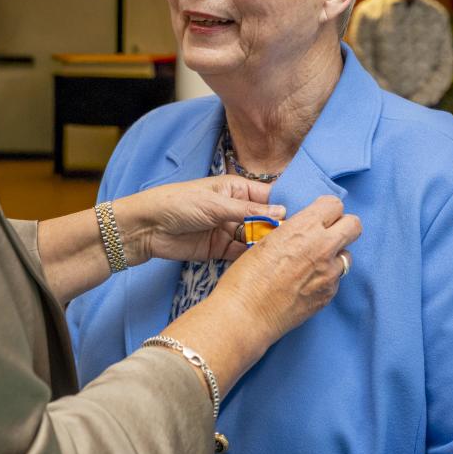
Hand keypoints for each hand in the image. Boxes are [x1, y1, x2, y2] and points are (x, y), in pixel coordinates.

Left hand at [111, 175, 285, 266]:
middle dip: (280, 230)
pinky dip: (252, 258)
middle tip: (301, 242)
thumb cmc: (176, 204)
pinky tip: (267, 264)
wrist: (146, 227)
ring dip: (267, 246)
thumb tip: (282, 213)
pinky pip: (242, 254)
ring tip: (288, 256)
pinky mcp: (220, 249)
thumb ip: (248, 211)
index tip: (306, 219)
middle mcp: (236, 209)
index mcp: (236, 189)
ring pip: (256, 239)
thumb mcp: (214, 204)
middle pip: (266, 220)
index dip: (287, 207)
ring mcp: (228, 229)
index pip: (270, 196)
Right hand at [211, 195, 360, 341]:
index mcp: (303, 228)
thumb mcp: (266, 241)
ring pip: (346, 255)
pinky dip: (325, 278)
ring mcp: (330, 273)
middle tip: (327, 234)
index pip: (334, 205)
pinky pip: (336, 279)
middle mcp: (322, 247)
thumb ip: (292, 233)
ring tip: (310, 265)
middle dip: (343, 227)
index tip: (319, 216)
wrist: (246, 315)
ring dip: (333, 256)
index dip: (327, 210)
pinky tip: (304, 284)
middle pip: (354, 226)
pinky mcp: (329, 295)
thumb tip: (304, 232)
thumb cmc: (246, 277)